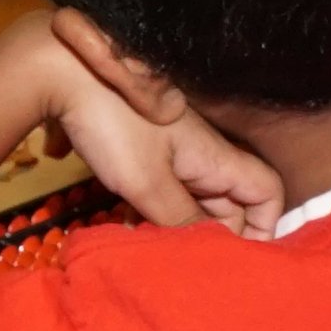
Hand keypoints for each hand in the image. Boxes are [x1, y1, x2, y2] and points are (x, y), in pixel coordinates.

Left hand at [35, 48, 285, 235]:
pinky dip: (149, 210)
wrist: (63, 68)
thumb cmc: (113, 123)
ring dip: (174, 226)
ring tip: (150, 248)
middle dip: (209, 236)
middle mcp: (202, 155)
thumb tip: (210, 250)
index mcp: (216, 158)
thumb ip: (180, 219)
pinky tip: (124, 223)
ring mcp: (172, 151)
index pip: (267, 194)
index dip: (265, 226)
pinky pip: (160, 188)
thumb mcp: (147, 183)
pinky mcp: (140, 149)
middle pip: (227, 205)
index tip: (238, 257)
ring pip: (190, 200)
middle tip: (181, 262)